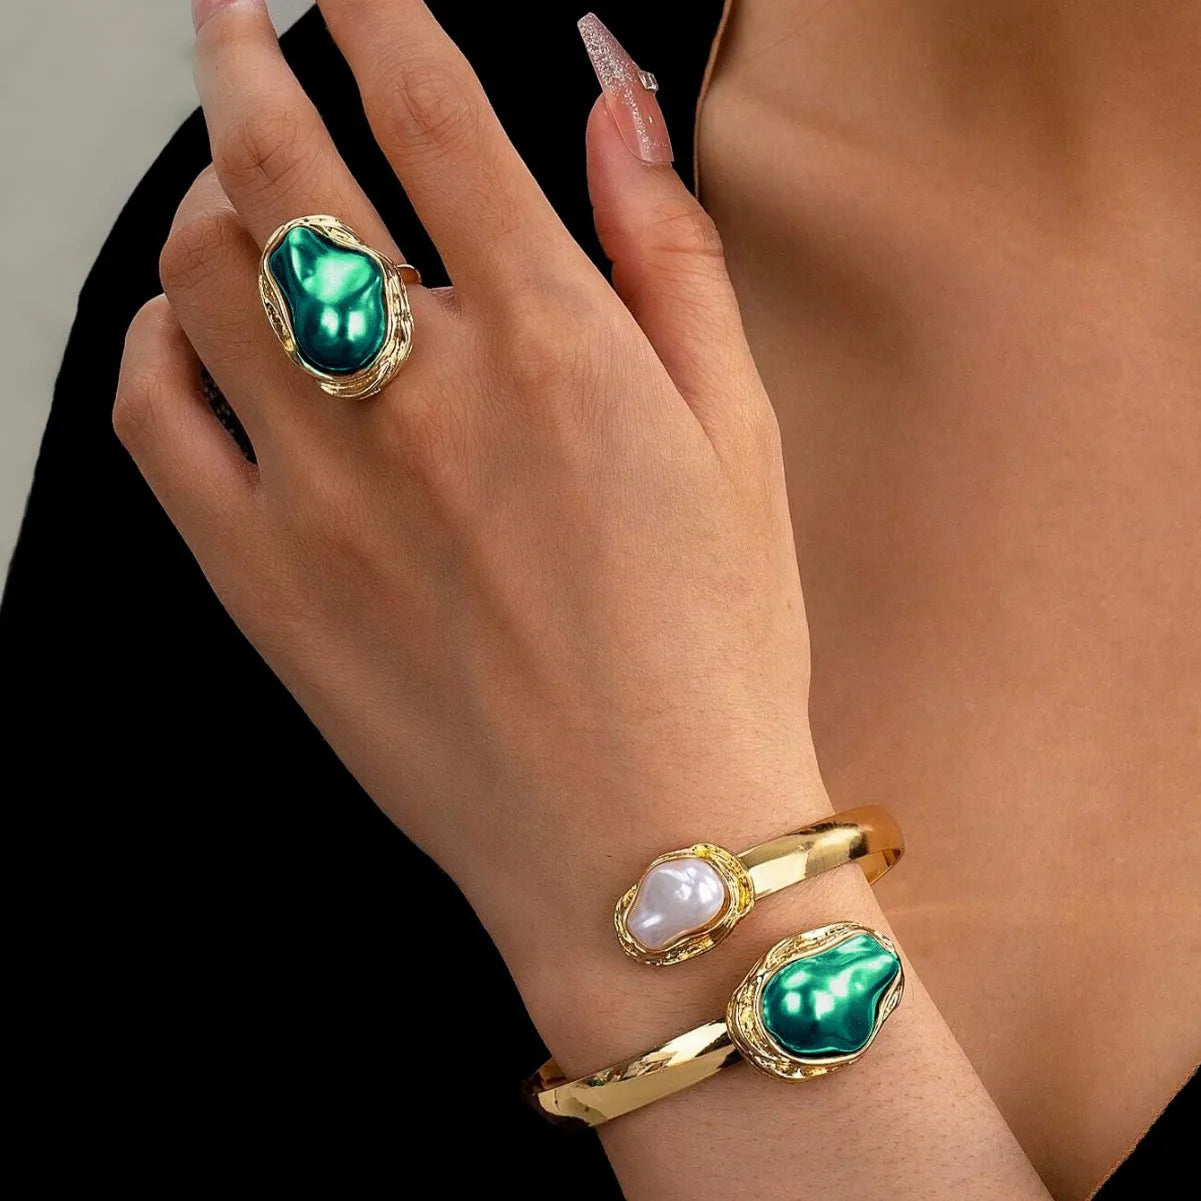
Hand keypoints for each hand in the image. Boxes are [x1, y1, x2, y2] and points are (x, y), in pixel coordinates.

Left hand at [115, 1, 830, 1062]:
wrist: (641, 843)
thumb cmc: (709, 654)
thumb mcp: (739, 440)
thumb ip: (671, 257)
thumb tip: (616, 104)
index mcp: (552, 345)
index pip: (431, 109)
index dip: (377, 5)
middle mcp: (422, 396)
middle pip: (282, 160)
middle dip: (244, 51)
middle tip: (232, 14)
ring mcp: (323, 490)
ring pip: (200, 275)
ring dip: (201, 195)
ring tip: (223, 183)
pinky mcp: (264, 583)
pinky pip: (155, 420)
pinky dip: (150, 345)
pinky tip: (181, 333)